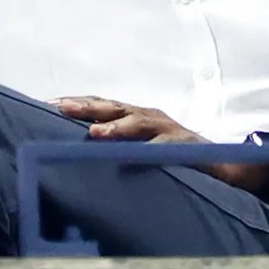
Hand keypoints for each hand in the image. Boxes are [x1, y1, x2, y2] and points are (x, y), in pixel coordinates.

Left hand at [51, 97, 267, 193]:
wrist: (222, 165)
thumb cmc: (175, 157)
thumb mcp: (141, 148)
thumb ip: (116, 147)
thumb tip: (79, 151)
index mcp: (136, 116)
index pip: (102, 104)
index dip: (77, 103)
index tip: (47, 104)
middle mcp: (150, 117)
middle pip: (114, 106)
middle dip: (87, 106)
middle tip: (61, 107)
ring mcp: (168, 129)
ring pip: (138, 123)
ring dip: (116, 127)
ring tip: (94, 133)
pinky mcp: (185, 146)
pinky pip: (165, 148)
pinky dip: (148, 151)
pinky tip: (133, 158)